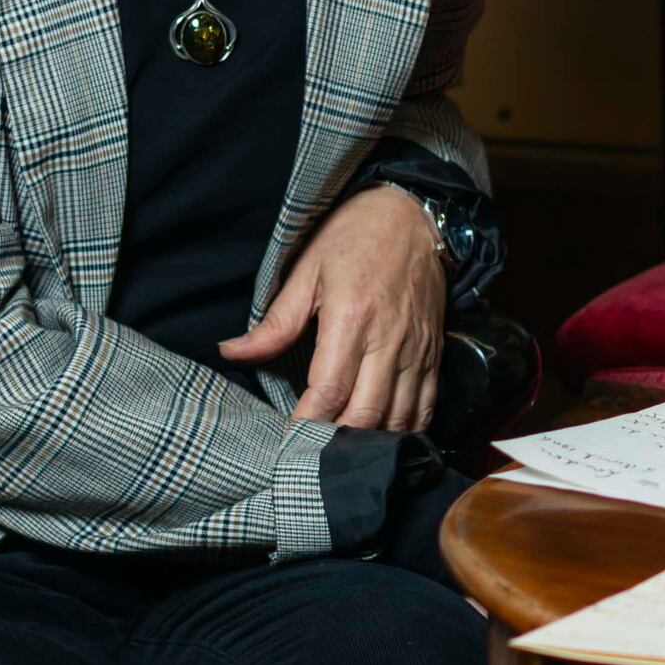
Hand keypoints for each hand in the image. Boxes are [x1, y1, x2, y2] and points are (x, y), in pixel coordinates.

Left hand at [222, 183, 446, 432]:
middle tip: (308, 450)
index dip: (306, 422)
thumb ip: (276, 322)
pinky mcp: (434, 353)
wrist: (415, 214)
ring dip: (370, 441)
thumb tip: (231, 352)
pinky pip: (425, 406)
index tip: (285, 439)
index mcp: (351, 318)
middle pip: (365, 413)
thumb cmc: (355, 236)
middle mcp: (389, 340)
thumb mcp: (307, 270)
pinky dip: (405, 429)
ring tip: (341, 448)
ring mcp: (416, 350)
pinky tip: (382, 437)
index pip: (329, 389)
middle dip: (335, 440)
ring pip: (398, 418)